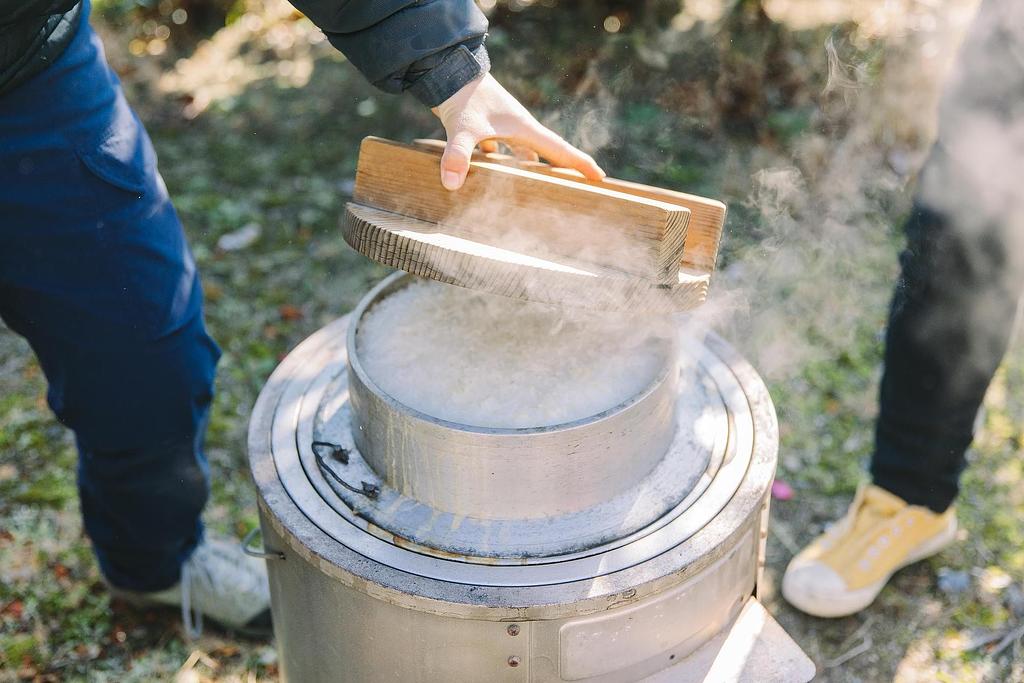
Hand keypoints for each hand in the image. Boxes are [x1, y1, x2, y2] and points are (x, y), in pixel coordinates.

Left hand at [431, 73, 604, 189]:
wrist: (447, 69)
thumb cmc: (461, 95)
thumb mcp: (462, 127)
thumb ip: (458, 156)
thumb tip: (451, 185)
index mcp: (523, 128)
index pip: (558, 149)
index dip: (579, 163)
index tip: (599, 176)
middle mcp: (517, 127)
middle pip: (545, 153)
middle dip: (560, 169)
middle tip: (576, 185)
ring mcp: (501, 126)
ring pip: (522, 153)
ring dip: (529, 168)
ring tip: (536, 188)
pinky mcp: (484, 126)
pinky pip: (498, 149)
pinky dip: (498, 163)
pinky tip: (490, 175)